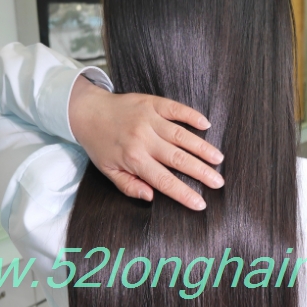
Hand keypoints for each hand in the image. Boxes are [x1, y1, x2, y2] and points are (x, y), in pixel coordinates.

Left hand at [68, 75, 223, 210]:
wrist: (87, 112)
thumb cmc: (100, 145)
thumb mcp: (109, 172)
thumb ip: (129, 187)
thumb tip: (151, 197)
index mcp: (134, 159)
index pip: (164, 181)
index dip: (184, 194)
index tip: (201, 204)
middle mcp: (144, 139)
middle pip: (179, 160)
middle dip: (202, 173)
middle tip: (219, 183)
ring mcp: (149, 119)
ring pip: (182, 136)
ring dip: (202, 148)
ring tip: (218, 160)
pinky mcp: (152, 103)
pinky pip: (176, 109)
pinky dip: (192, 116)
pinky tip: (206, 125)